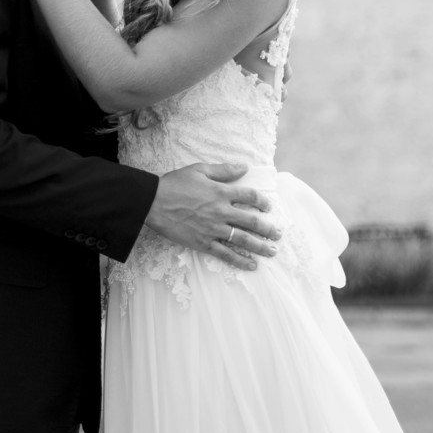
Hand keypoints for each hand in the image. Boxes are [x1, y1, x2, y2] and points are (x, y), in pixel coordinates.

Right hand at [146, 163, 280, 271]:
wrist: (154, 202)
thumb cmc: (175, 183)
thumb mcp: (200, 169)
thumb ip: (224, 170)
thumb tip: (244, 167)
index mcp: (222, 192)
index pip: (250, 197)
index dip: (262, 201)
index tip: (268, 207)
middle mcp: (221, 212)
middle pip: (252, 221)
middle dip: (268, 229)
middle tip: (278, 234)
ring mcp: (213, 229)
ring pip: (243, 240)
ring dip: (260, 247)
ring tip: (272, 252)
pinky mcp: (203, 243)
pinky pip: (225, 254)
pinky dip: (239, 261)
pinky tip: (251, 265)